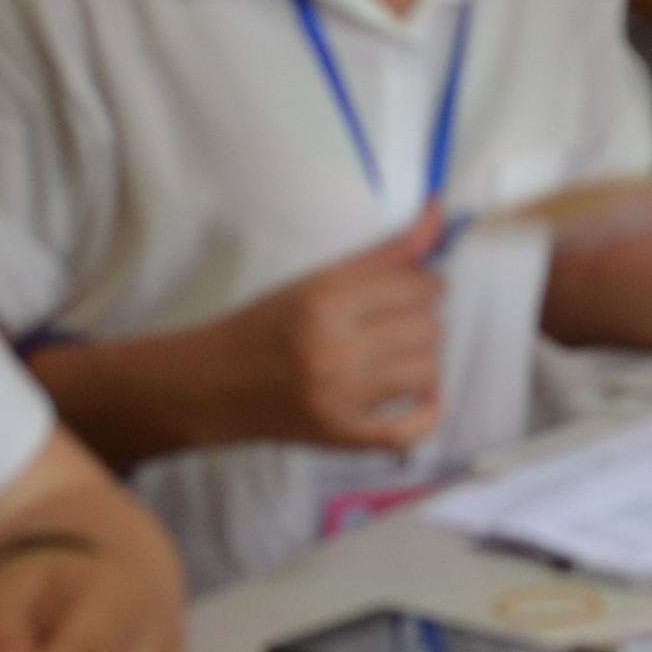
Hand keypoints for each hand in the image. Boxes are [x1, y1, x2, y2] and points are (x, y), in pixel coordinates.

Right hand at [223, 206, 450, 449]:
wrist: (215, 385)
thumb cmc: (266, 325)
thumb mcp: (316, 281)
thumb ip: (382, 254)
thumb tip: (436, 216)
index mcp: (325, 303)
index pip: (414, 286)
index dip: (423, 282)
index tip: (412, 288)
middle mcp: (334, 350)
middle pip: (426, 327)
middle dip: (420, 319)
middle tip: (397, 321)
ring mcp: (340, 399)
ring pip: (427, 370)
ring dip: (422, 359)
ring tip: (397, 354)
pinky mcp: (343, 435)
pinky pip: (411, 430)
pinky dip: (427, 412)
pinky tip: (421, 395)